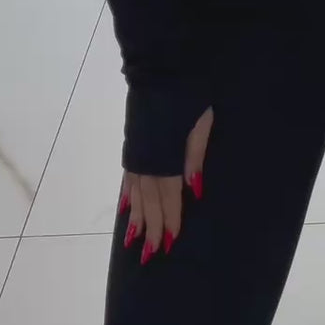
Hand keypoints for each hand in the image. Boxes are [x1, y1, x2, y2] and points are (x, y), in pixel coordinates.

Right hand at [119, 105, 212, 263]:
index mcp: (165, 158)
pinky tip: (124, 207)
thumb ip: (195, 157)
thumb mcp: (200, 124)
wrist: (159, 69)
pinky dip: (125, 195)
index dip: (169, 220)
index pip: (168, 198)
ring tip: (133, 240)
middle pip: (148, 201)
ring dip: (135, 217)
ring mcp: (136, 154)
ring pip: (134, 193)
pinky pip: (126, 177)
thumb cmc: (188, 95)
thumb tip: (193, 192)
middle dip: (150, 227)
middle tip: (149, 255)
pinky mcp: (131, 144)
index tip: (169, 243)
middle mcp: (146, 161)